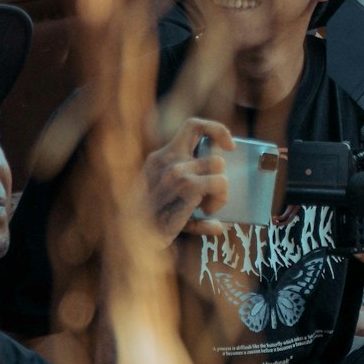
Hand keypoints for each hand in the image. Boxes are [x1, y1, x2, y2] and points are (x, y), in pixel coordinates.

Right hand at [140, 118, 233, 243]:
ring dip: (221, 191)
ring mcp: (177, 171)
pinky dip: (219, 200)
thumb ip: (187, 192)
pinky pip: (219, 183)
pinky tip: (207, 214)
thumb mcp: (163, 197)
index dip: (218, 130)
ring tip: (209, 207)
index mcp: (160, 157)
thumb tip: (219, 221)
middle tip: (213, 193)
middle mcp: (168, 159)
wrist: (133, 236)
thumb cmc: (150, 220)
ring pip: (219, 167)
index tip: (230, 147)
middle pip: (214, 154)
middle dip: (221, 175)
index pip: (192, 126)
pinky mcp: (187, 186)